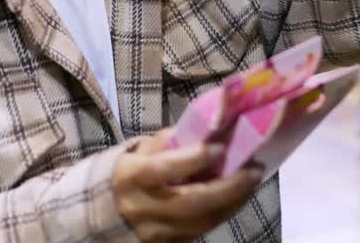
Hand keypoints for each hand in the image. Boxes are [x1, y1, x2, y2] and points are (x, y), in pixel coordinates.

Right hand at [111, 128, 262, 242]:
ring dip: (233, 202)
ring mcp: (153, 232)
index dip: (195, 158)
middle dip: (229, 187)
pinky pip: (200, 232)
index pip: (165, 168)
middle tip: (254, 169)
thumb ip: (170, 141)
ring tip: (251, 182)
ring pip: (201, 222)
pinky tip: (236, 199)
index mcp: (131, 177)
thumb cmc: (130, 172)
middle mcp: (141, 208)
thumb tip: (208, 128)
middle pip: (191, 202)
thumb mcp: (141, 150)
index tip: (221, 146)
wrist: (105, 212)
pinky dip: (222, 214)